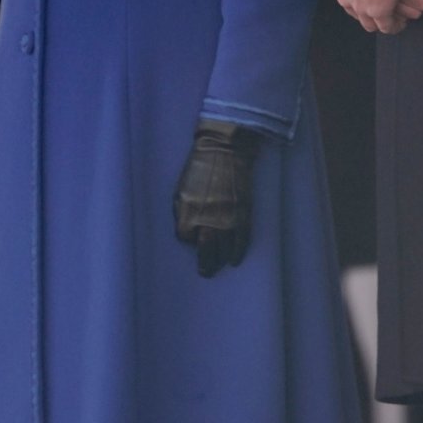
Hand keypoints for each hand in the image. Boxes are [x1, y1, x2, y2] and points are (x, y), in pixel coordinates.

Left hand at [174, 119, 260, 276]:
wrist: (224, 150)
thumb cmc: (198, 168)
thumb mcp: (180, 189)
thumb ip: (181, 212)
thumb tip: (188, 232)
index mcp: (187, 212)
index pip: (185, 237)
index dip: (189, 238)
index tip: (193, 235)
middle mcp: (207, 218)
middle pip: (205, 250)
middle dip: (205, 263)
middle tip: (206, 272)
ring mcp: (227, 217)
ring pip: (224, 249)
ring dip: (221, 260)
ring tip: (219, 266)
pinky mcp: (243, 213)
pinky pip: (241, 239)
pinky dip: (239, 251)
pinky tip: (235, 259)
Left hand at [324, 0, 409, 33]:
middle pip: (355, 13)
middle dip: (366, 11)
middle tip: (379, 7)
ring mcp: (361, 7)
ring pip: (369, 23)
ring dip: (379, 21)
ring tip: (391, 17)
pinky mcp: (379, 11)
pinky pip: (387, 26)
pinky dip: (394, 26)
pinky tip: (400, 23)